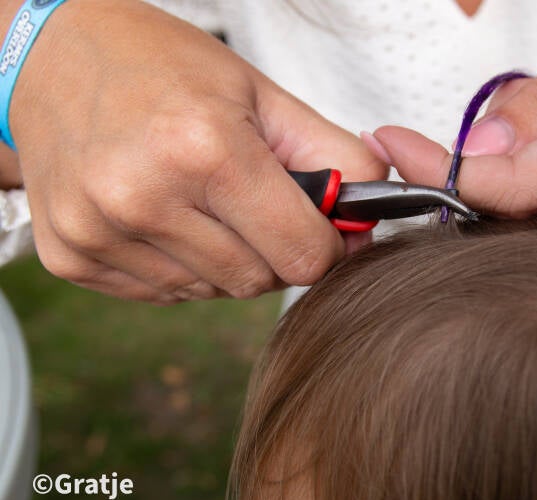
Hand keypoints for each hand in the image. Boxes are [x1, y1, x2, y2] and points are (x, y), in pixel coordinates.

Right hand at [11, 0, 384, 302]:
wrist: (53, 56)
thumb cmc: (163, 67)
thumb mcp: (262, 94)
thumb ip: (333, 156)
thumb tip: (370, 217)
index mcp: (203, 148)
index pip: (303, 255)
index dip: (325, 246)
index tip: (320, 227)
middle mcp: (144, 197)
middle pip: (259, 281)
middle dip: (276, 251)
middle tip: (258, 204)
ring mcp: (99, 232)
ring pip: (212, 291)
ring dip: (227, 259)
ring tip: (204, 201)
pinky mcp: (71, 256)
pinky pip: (163, 293)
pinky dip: (181, 266)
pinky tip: (165, 216)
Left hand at [371, 0, 536, 216]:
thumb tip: (481, 152)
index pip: (521, 188)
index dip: (447, 175)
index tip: (396, 146)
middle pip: (520, 215)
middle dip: (447, 188)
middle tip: (398, 150)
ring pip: (532, 219)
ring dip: (471, 192)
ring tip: (424, 154)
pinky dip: (506, 191)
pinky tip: (481, 168)